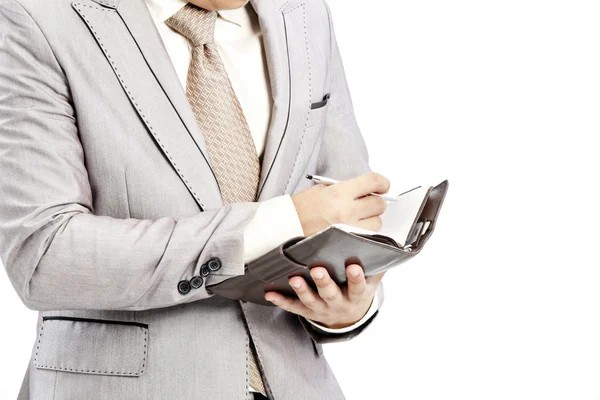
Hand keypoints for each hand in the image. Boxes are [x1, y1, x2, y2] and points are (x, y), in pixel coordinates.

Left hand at [265, 264, 384, 329]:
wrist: (348, 319)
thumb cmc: (357, 294)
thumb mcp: (371, 284)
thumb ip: (376, 267)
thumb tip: (384, 248)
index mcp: (355, 296)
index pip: (357, 287)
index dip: (356, 278)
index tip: (354, 266)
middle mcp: (337, 303)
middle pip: (330, 294)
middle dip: (324, 282)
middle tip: (318, 270)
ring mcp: (321, 309)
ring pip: (310, 301)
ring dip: (301, 290)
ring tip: (294, 279)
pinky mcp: (307, 311)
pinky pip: (293, 307)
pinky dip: (281, 301)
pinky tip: (270, 293)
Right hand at [291, 172, 390, 236]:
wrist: (286, 228)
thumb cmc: (300, 209)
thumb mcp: (322, 190)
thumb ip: (346, 189)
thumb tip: (366, 189)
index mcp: (339, 192)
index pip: (373, 182)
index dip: (382, 183)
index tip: (382, 186)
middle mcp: (346, 211)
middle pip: (379, 204)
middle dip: (375, 202)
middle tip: (366, 203)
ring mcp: (348, 229)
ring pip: (377, 223)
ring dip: (370, 220)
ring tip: (356, 219)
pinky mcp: (347, 243)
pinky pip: (367, 238)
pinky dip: (364, 233)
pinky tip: (353, 230)